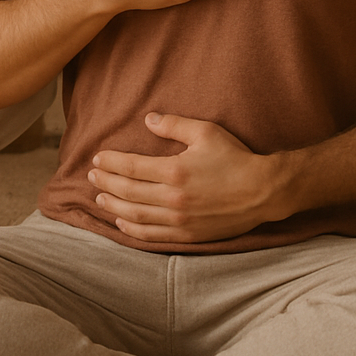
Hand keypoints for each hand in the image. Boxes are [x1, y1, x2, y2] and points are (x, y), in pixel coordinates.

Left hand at [87, 112, 282, 242]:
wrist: (263, 191)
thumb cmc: (235, 157)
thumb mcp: (205, 132)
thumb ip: (173, 125)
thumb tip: (147, 120)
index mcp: (175, 170)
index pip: (130, 167)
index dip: (110, 163)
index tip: (97, 159)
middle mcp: (173, 198)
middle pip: (128, 191)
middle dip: (106, 182)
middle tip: (92, 176)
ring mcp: (180, 220)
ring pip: (136, 214)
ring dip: (114, 205)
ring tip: (100, 196)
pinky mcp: (188, 235)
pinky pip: (152, 235)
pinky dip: (132, 230)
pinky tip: (121, 221)